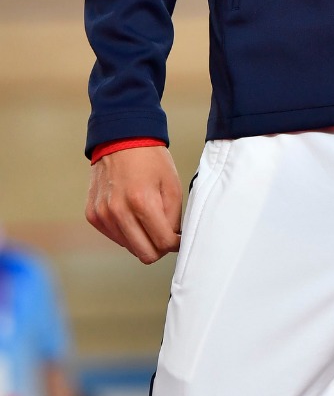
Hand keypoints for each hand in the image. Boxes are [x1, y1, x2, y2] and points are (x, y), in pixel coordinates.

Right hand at [85, 146, 182, 263]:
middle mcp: (118, 211)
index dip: (175, 243)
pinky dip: (126, 232)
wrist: (120, 140)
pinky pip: (115, 237)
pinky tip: (131, 213)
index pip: (163, 243)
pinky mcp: (93, 216)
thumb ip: (174, 218)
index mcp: (142, 202)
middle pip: (145, 254)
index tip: (178, 238)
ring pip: (130, 248)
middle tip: (165, 233)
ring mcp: (102, 215)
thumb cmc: (151, 160)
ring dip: (142, 239)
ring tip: (147, 217)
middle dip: (159, 247)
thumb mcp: (172, 185)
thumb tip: (172, 241)